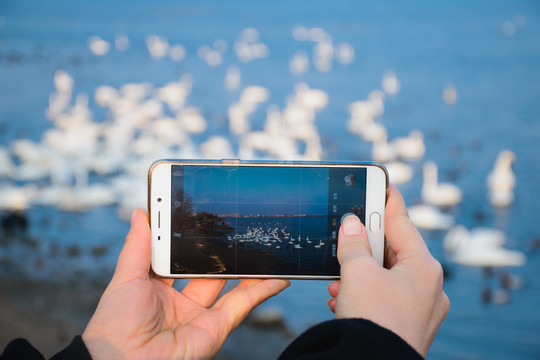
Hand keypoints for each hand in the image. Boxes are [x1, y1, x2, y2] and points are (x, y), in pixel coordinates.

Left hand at [83, 209, 289, 358]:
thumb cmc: (114, 324)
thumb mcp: (126, 277)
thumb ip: (138, 245)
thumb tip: (140, 212)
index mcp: (157, 289)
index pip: (180, 259)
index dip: (191, 241)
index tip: (204, 220)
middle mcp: (180, 303)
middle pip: (208, 271)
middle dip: (222, 252)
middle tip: (237, 229)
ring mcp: (199, 316)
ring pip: (231, 286)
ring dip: (249, 269)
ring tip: (263, 247)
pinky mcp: (216, 329)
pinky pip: (243, 304)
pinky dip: (263, 290)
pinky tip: (278, 276)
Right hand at [327, 185, 449, 356]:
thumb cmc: (373, 318)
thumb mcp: (357, 272)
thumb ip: (353, 243)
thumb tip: (352, 224)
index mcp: (424, 267)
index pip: (403, 223)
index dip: (388, 202)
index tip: (382, 185)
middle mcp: (429, 287)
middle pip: (394, 251)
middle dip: (365, 247)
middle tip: (348, 235)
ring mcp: (421, 310)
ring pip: (387, 277)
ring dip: (360, 274)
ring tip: (339, 279)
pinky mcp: (408, 326)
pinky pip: (386, 299)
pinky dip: (365, 294)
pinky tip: (344, 299)